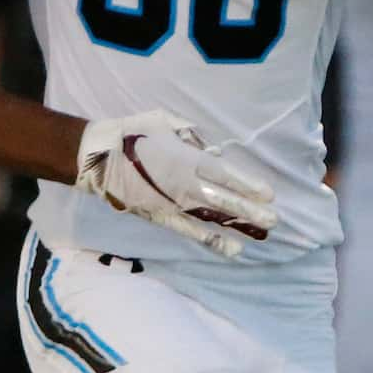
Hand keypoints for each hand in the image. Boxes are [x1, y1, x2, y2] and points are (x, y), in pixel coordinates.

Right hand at [76, 109, 275, 258]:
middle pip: (225, 200)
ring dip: (238, 226)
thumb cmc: (132, 133)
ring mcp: (174, 204)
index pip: (225, 175)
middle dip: (251, 210)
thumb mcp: (165, 122)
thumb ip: (191, 136)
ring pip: (212, 218)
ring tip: (262, 234)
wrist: (98, 158)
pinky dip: (211, 240)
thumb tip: (210, 149)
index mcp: (187, 159)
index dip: (248, 185)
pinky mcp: (161, 217)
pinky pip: (190, 231)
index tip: (269, 194)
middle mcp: (185, 185)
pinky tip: (232, 249)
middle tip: (274, 220)